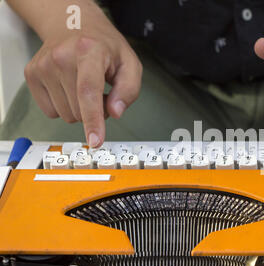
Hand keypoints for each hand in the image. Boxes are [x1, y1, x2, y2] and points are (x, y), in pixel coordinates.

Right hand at [24, 14, 141, 146]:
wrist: (73, 26)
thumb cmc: (104, 47)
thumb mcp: (129, 64)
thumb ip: (128, 90)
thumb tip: (115, 112)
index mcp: (89, 50)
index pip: (88, 91)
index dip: (93, 119)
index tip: (95, 140)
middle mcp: (61, 57)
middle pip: (79, 111)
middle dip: (95, 111)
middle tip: (101, 91)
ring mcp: (43, 66)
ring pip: (66, 115)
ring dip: (80, 109)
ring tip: (85, 86)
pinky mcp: (32, 75)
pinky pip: (51, 112)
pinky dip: (65, 106)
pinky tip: (69, 87)